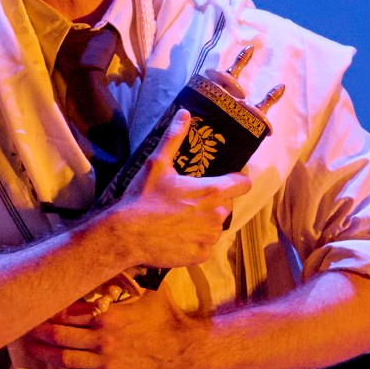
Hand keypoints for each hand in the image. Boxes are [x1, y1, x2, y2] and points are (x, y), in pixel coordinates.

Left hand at [24, 289, 207, 368]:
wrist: (187, 348)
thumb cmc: (167, 316)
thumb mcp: (146, 290)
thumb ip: (123, 278)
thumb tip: (108, 256)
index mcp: (107, 315)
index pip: (66, 312)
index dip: (48, 311)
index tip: (36, 308)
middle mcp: (101, 340)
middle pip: (59, 336)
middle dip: (38, 332)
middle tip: (23, 329)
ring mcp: (105, 362)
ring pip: (64, 359)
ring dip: (43, 354)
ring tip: (30, 350)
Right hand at [105, 110, 250, 269]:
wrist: (126, 235)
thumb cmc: (143, 197)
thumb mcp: (157, 164)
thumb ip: (174, 137)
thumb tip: (185, 113)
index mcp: (213, 192)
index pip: (243, 184)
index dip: (236, 180)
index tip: (226, 179)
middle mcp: (218, 216)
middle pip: (226, 205)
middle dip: (213, 202)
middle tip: (188, 201)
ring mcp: (210, 238)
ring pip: (215, 226)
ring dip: (204, 222)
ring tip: (179, 219)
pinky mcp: (201, 255)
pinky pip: (204, 245)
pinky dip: (194, 241)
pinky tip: (176, 236)